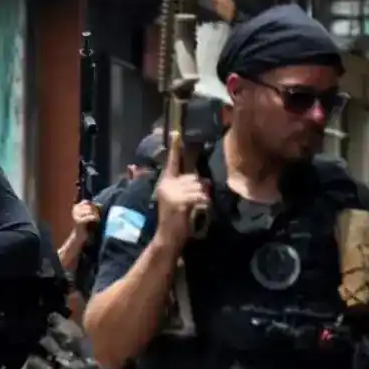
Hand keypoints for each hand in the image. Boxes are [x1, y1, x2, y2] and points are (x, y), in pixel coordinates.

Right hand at [71, 201, 99, 230]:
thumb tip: (100, 205)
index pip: (86, 202)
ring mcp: (76, 216)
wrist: (78, 236)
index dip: (93, 205)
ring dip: (96, 214)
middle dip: (95, 210)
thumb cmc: (84, 226)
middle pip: (89, 206)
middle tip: (98, 216)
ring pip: (90, 210)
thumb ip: (92, 209)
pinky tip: (97, 220)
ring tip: (97, 219)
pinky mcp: (79, 221)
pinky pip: (90, 217)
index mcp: (75, 208)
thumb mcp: (87, 215)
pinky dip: (95, 218)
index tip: (96, 211)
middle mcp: (74, 210)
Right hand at [153, 131, 208, 251]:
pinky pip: (200, 196)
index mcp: (165, 183)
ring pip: (199, 187)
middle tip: (192, 204)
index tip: (176, 132)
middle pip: (194, 178)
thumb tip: (202, 182)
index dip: (175, 148)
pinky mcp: (180, 202)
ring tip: (193, 209)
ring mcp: (172, 193)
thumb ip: (186, 187)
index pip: (171, 163)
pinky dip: (203, 204)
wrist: (168, 236)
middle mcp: (167, 185)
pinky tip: (196, 211)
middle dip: (198, 189)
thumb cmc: (176, 218)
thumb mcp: (177, 199)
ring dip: (202, 198)